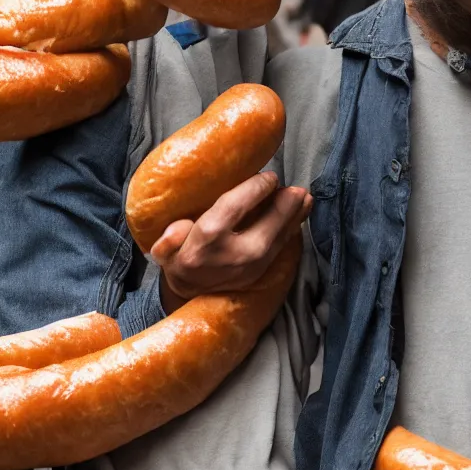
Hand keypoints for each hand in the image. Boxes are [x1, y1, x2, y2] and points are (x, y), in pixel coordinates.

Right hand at [151, 172, 311, 311]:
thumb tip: (180, 227)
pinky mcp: (260, 273)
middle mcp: (233, 254)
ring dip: (294, 217)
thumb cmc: (178, 258)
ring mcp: (250, 267)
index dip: (254, 189)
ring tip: (306, 199)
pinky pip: (280, 248)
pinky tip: (300, 217)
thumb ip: (167, 240)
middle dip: (284, 205)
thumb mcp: (164, 249)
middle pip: (266, 225)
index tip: (268, 176)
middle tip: (298, 188)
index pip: (233, 208)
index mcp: (206, 241)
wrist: (188, 293)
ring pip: (278, 238)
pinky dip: (291, 231)